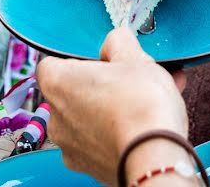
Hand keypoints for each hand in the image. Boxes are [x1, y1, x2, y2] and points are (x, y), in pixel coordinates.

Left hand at [36, 28, 187, 185]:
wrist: (155, 157)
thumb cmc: (140, 105)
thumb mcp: (133, 56)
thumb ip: (119, 42)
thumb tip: (116, 41)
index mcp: (57, 83)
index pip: (53, 64)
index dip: (80, 61)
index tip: (103, 62)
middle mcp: (56, 118)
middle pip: (75, 94)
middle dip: (102, 87)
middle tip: (131, 82)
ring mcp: (72, 147)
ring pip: (91, 120)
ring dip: (114, 111)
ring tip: (150, 103)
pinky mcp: (92, 169)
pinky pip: (103, 144)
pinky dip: (120, 135)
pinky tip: (147, 126)